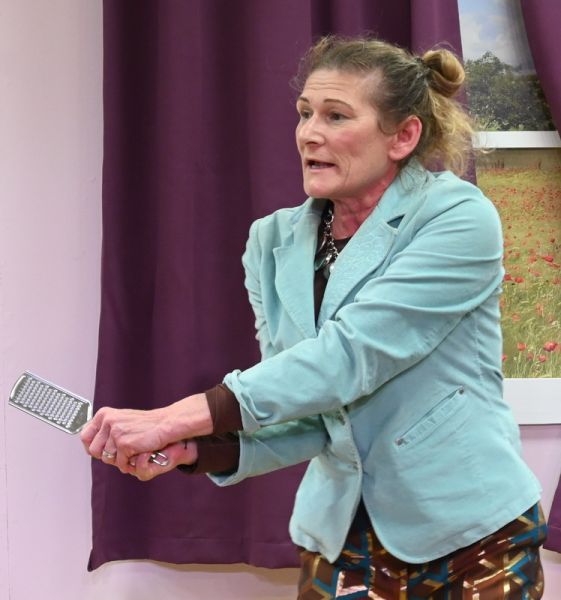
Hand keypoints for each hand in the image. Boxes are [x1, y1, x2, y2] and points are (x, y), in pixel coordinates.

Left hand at [80, 393, 211, 472]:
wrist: (165, 424)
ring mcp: (116, 432)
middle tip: (122, 450)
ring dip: (120, 459)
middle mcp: (108, 421)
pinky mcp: (124, 444)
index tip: (101, 449)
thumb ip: (105, 430)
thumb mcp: (120, 420)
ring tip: (132, 450)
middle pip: (94, 451)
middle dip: (107, 455)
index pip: (85, 436)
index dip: (92, 447)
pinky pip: (120, 463)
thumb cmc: (146, 424)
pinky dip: (130, 463)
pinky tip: (138, 452)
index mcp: (104, 414)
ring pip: (107, 459)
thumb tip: (89, 445)